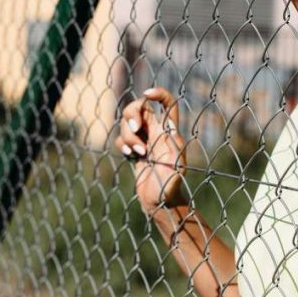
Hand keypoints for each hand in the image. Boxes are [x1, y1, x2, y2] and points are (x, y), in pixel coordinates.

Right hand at [115, 87, 186, 213]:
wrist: (160, 203)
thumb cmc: (171, 188)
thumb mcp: (176, 171)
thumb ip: (174, 152)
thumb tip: (172, 130)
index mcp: (168, 132)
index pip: (167, 104)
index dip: (158, 93)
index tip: (147, 94)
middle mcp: (156, 132)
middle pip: (138, 107)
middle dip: (131, 114)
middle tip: (136, 128)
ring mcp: (143, 141)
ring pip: (127, 124)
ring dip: (128, 136)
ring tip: (138, 153)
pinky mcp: (133, 151)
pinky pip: (121, 139)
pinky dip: (122, 146)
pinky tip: (130, 157)